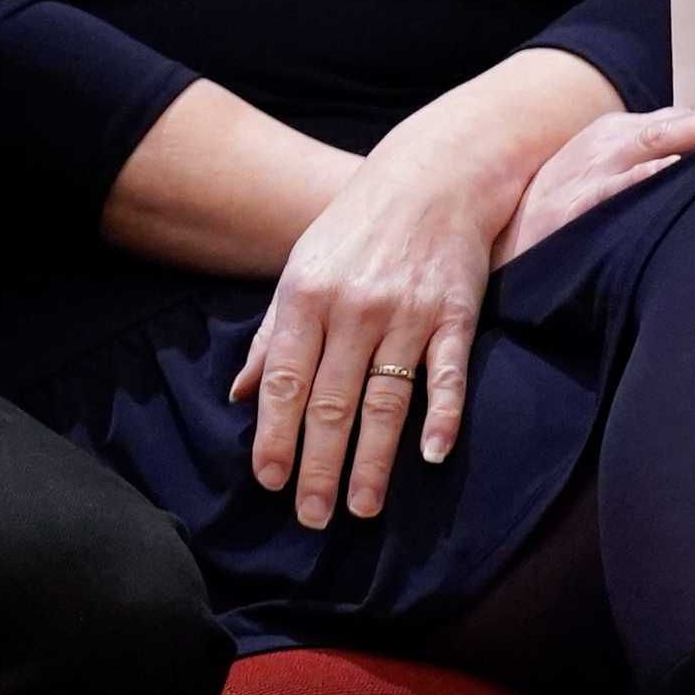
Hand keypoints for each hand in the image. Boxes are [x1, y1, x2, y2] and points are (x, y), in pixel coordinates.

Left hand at [235, 133, 505, 523]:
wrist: (434, 177)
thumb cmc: (356, 230)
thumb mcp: (302, 269)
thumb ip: (273, 335)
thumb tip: (238, 395)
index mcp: (305, 297)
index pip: (284, 381)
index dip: (275, 434)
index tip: (270, 481)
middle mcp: (352, 309)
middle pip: (331, 402)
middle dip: (319, 465)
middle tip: (312, 518)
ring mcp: (407, 313)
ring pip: (385, 399)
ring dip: (373, 460)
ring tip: (360, 509)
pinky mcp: (456, 314)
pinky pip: (448, 373)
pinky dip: (443, 415)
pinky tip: (432, 455)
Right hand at [505, 104, 694, 261]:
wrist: (495, 242)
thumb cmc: (555, 212)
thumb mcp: (601, 177)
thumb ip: (645, 168)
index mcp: (616, 136)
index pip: (682, 120)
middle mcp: (605, 144)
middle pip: (677, 123)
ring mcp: (586, 172)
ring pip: (651, 143)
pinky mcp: (568, 206)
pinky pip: (609, 188)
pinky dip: (638, 176)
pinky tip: (667, 169)